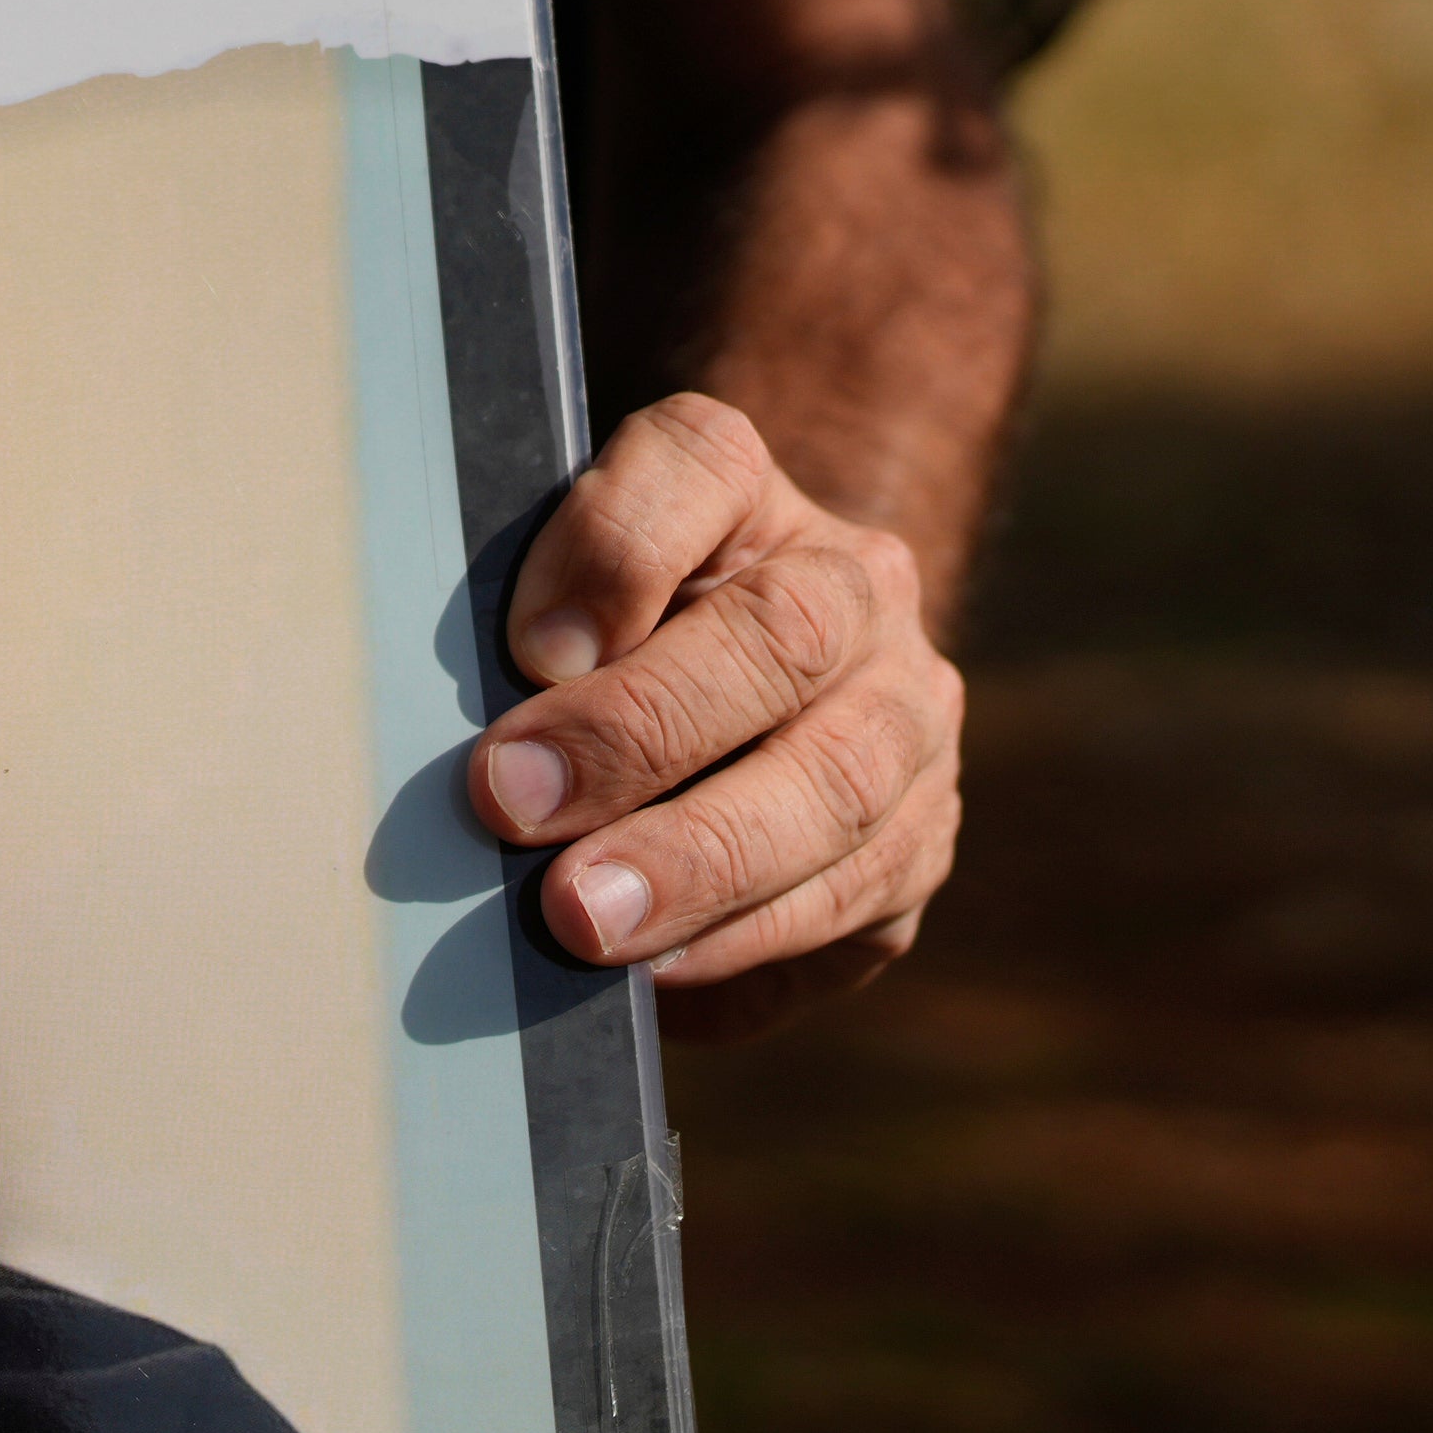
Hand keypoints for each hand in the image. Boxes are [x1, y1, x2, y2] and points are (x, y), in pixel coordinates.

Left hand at [460, 393, 962, 1040]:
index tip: (527, 647)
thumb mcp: (548, 594)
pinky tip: (660, 966)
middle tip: (514, 806)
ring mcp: (911, 718)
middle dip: (639, 734)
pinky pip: (855, 897)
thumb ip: (533, 610)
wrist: (734, 700)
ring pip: (835, 785)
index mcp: (753, 492)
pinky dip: (747, 938)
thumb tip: (530, 707)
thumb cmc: (599, 650)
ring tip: (585, 919)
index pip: (700, 466)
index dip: (613, 550)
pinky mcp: (917, 841)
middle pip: (780, 640)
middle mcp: (862, 588)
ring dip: (699, 862)